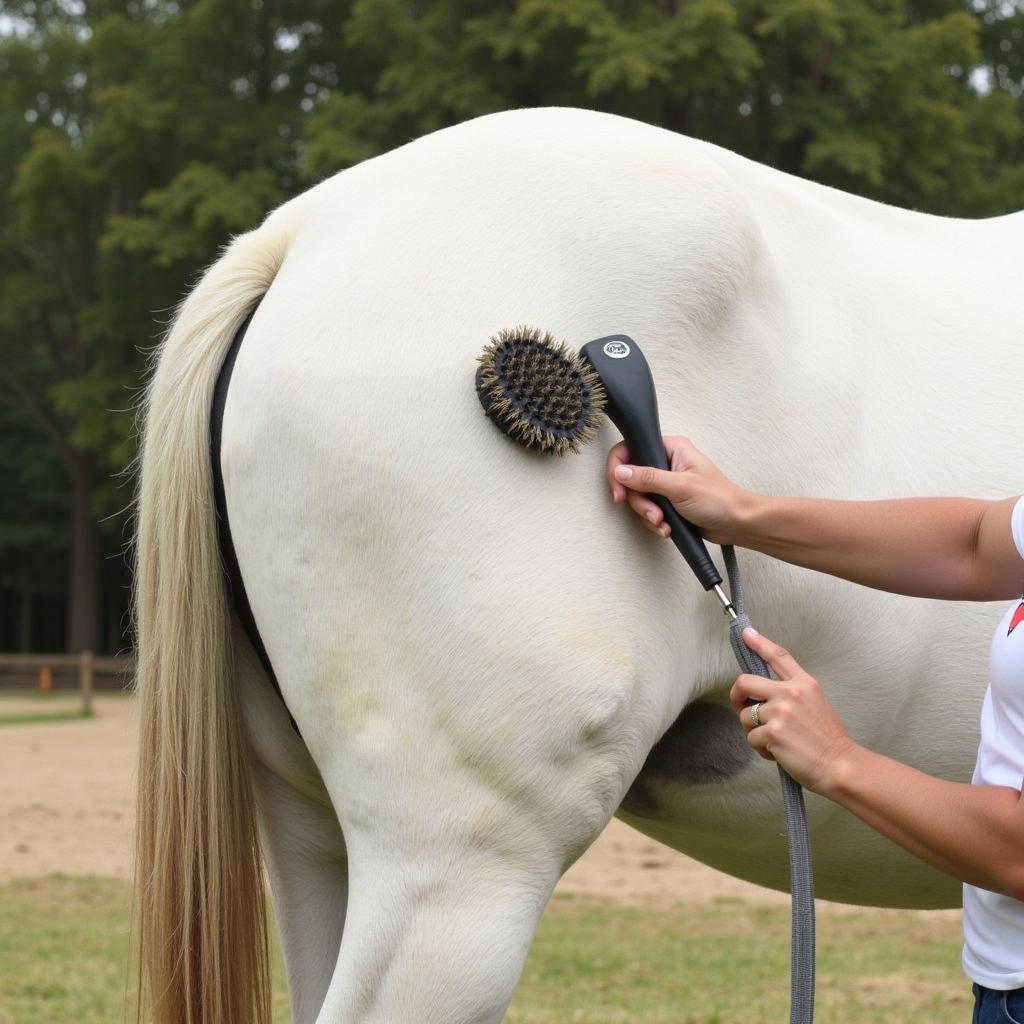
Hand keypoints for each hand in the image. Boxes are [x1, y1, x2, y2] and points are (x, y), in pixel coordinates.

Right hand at [606, 435, 754, 544]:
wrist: (737, 524)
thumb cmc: (719, 500)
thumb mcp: (680, 486)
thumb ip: (647, 478)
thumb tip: (620, 472)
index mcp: (671, 448)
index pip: (630, 448)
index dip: (618, 469)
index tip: (619, 492)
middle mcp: (666, 462)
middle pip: (631, 478)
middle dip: (640, 501)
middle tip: (653, 513)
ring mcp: (666, 483)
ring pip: (639, 497)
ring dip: (648, 514)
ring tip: (664, 523)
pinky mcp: (668, 501)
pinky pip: (648, 510)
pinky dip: (655, 522)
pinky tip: (668, 528)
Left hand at [729, 627, 858, 795]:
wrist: (840, 766)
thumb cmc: (828, 740)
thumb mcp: (816, 703)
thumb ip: (792, 693)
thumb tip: (764, 694)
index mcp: (804, 684)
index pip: (778, 656)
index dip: (759, 643)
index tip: (746, 633)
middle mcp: (790, 693)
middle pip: (744, 682)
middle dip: (736, 696)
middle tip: (744, 709)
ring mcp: (780, 712)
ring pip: (745, 716)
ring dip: (754, 731)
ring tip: (775, 741)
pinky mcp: (772, 732)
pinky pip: (752, 738)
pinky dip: (761, 749)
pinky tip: (778, 753)